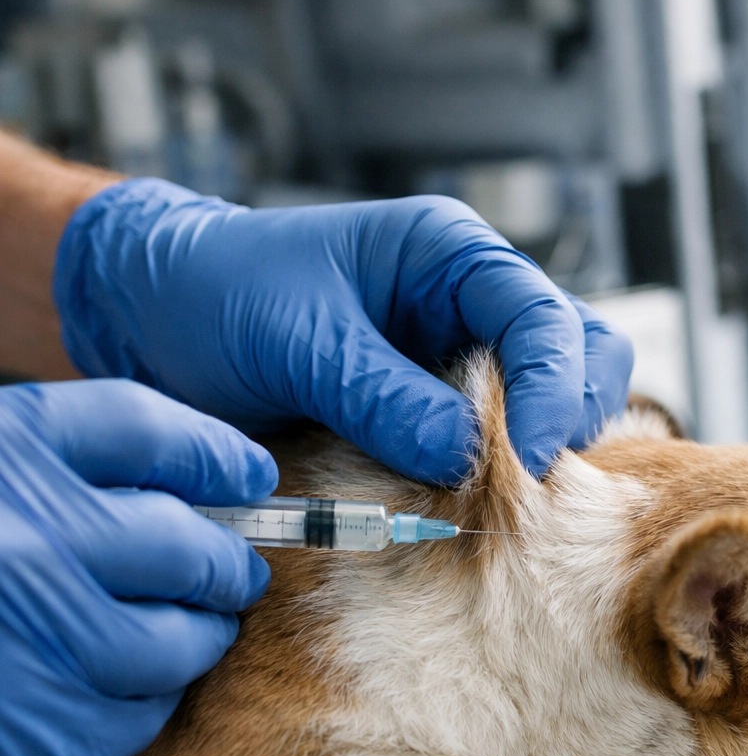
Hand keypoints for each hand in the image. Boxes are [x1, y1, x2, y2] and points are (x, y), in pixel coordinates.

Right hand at [0, 380, 276, 755]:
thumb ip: (50, 474)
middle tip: (235, 571)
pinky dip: (146, 698)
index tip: (249, 476)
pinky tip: (118, 687)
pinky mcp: (45, 731)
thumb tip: (189, 489)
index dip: (214, 454)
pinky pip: (145, 710)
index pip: (147, 429)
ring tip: (193, 630)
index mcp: (2, 454)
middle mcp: (28, 536)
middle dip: (228, 561)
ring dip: (202, 635)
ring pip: (187, 636)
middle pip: (189, 542)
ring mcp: (44, 635)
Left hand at [54, 180, 633, 483]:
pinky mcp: (438, 408)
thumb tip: (463, 456)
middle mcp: (470, 301)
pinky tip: (473, 502)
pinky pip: (499, 441)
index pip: (541, 317)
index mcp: (448, 253)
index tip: (533, 462)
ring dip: (545, 450)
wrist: (160, 318)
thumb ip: (382, 396)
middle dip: (571, 417)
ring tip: (508, 499)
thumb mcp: (298, 340)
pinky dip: (501, 476)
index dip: (554, 390)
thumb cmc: (219, 296)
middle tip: (535, 484)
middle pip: (579, 353)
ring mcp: (459, 357)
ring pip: (554, 400)